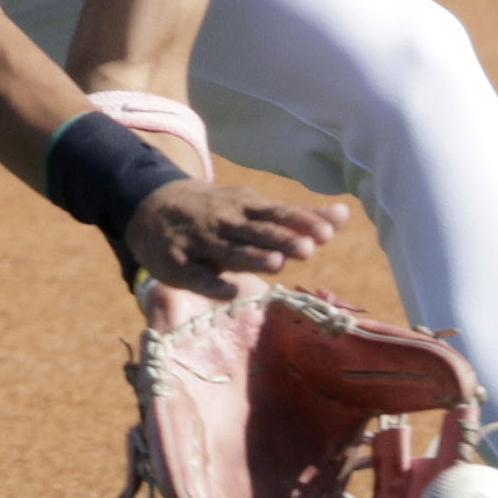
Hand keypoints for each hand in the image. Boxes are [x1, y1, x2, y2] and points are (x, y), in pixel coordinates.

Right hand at [124, 180, 350, 299]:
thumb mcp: (255, 208)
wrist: (152, 206)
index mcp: (246, 208)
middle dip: (281, 239)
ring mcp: (198, 241)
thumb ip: (298, 216)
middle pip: (256, 231)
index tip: (327, 233)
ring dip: (251, 257)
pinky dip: (211, 282)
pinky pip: (195, 274)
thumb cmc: (219, 212)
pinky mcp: (176, 263)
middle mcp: (224, 221)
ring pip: (228, 250)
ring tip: (276, 264)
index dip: (301, 223)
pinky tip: (230, 291)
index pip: (278, 214)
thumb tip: (345, 214)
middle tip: (308, 248)